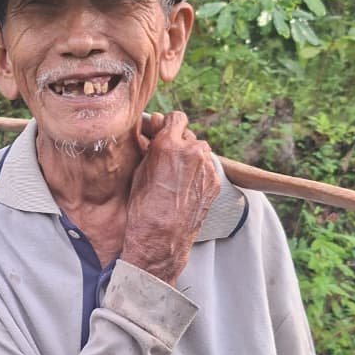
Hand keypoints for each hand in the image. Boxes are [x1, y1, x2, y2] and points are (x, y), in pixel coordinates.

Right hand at [121, 112, 220, 285]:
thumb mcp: (140, 170)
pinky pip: (207, 169)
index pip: (176, 117)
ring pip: (200, 152)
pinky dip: (199, 173)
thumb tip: (156, 125)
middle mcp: (192, 151)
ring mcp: (207, 167)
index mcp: (170, 144)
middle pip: (189, 135)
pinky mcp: (215, 182)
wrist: (161, 237)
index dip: (169, 125)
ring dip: (191, 158)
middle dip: (180, 143)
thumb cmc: (143, 205)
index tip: (164, 132)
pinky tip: (186, 188)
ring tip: (177, 176)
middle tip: (168, 159)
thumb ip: (151, 144)